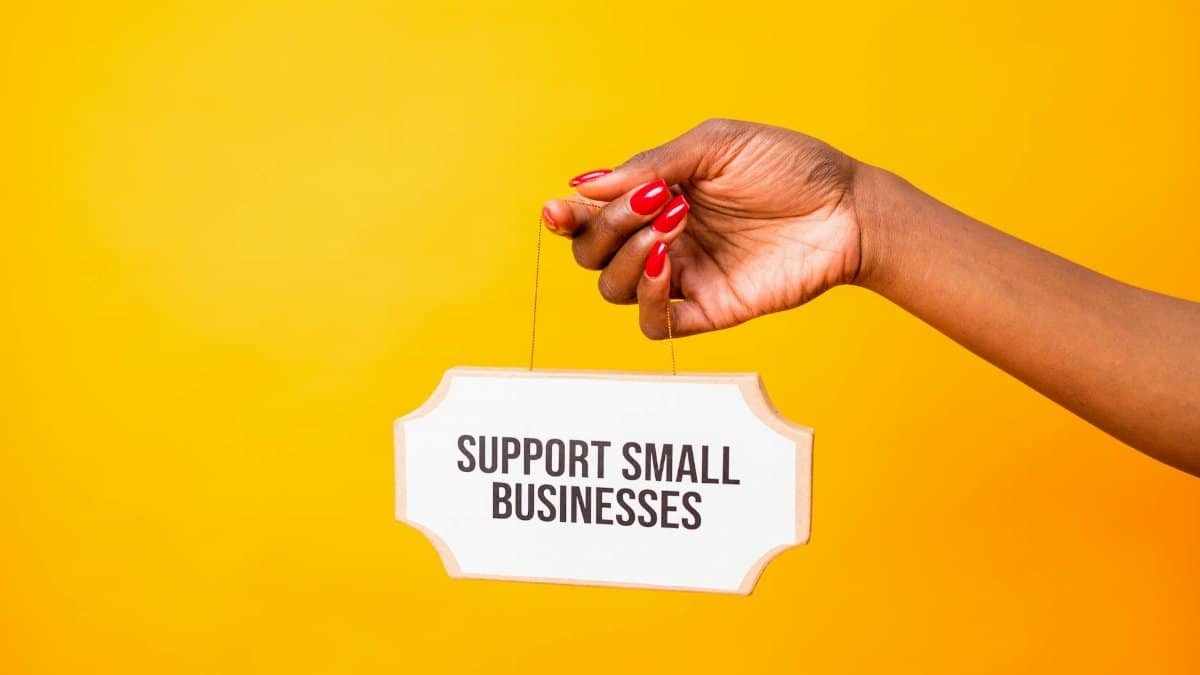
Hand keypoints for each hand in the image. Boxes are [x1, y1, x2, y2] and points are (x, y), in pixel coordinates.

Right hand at [542, 119, 865, 337]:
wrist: (847, 208)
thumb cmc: (788, 167)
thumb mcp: (714, 145)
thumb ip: (649, 165)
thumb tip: (583, 186)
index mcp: (656, 198)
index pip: (590, 216)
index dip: (566, 216)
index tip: (559, 209)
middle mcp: (661, 239)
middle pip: (591, 254)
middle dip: (606, 228)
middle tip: (654, 203)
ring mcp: (683, 277)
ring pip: (613, 289)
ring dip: (628, 256)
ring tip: (672, 226)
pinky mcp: (708, 310)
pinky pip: (654, 324)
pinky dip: (649, 297)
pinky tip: (671, 263)